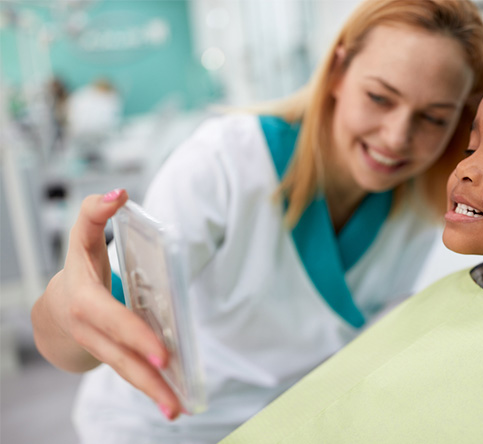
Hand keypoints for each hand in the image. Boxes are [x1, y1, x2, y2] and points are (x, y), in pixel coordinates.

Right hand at [31, 189, 183, 419]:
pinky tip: (174, 403)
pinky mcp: (114, 359)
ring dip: (152, 392)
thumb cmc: (77, 269)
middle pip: (121, 356)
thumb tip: (120, 192)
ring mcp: (101, 349)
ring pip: (127, 372)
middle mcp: (91, 331)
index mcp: (85, 302)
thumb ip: (95, 212)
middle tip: (175, 391)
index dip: (135, 335)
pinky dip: (152, 389)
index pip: (112, 320)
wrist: (54, 309)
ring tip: (178, 409)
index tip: (161, 351)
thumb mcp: (80, 238)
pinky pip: (132, 375)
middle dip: (147, 374)